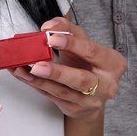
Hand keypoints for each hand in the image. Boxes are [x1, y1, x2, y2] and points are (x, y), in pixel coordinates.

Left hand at [9, 17, 125, 118]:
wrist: (93, 89)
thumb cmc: (88, 61)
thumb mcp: (83, 41)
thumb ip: (68, 30)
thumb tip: (50, 26)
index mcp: (113, 63)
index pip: (92, 52)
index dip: (72, 45)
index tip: (51, 37)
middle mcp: (106, 85)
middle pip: (81, 80)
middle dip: (58, 72)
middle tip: (38, 64)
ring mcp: (91, 100)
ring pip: (63, 91)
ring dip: (40, 81)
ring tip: (23, 70)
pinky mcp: (75, 108)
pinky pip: (53, 97)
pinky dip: (37, 86)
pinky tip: (25, 76)